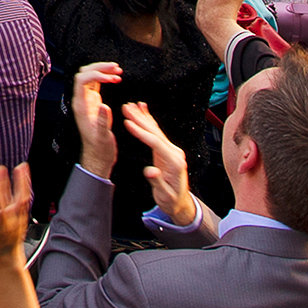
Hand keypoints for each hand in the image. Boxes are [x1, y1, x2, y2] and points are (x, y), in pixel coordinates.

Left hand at [68, 61, 123, 175]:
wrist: (98, 157)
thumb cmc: (100, 149)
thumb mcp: (103, 137)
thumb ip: (103, 121)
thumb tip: (104, 105)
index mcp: (80, 106)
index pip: (81, 80)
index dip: (95, 74)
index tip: (112, 78)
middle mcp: (81, 101)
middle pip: (84, 74)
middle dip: (99, 67)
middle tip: (116, 68)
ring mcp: (87, 100)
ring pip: (90, 77)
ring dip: (103, 70)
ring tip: (118, 70)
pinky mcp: (94, 103)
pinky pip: (96, 84)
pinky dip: (105, 78)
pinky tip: (116, 78)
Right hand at [122, 103, 194, 224]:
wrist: (181, 202)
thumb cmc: (171, 200)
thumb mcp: (164, 195)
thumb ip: (157, 182)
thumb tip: (150, 171)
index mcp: (174, 162)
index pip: (155, 143)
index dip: (141, 132)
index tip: (128, 123)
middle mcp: (175, 153)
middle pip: (155, 132)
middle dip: (140, 119)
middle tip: (126, 107)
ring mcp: (172, 150)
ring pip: (155, 130)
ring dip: (143, 117)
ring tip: (132, 105)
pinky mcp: (168, 150)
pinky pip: (157, 133)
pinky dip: (149, 122)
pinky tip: (144, 112)